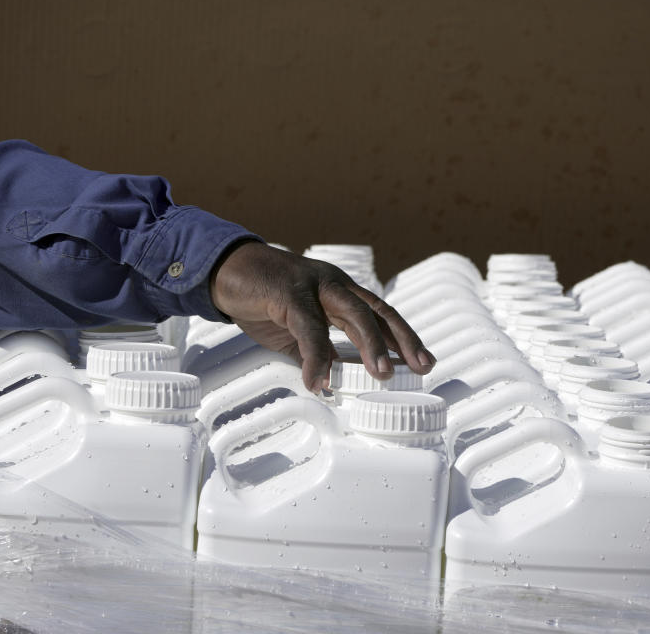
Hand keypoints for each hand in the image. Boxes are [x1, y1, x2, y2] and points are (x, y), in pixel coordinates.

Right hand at [209, 241, 435, 392]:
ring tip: (382, 374)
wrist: (225, 270)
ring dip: (371, 345)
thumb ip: (318, 349)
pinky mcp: (288, 292)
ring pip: (353, 313)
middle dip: (401, 341)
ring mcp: (313, 285)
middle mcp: (334, 283)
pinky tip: (318, 379)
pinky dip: (315, 356)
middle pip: (376, 311)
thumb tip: (335, 377)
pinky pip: (308, 327)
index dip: (404, 337)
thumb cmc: (263, 298)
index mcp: (340, 290)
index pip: (380, 313)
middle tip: (419, 367)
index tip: (424, 361)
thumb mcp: (296, 328)